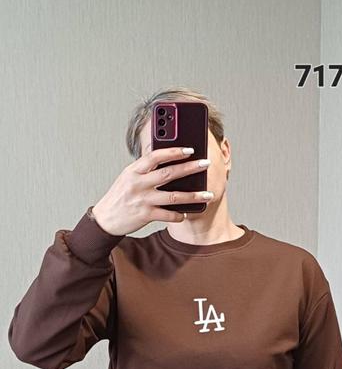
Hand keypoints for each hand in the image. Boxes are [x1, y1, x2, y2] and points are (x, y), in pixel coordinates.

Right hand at [92, 146, 211, 235]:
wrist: (105, 219)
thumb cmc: (120, 196)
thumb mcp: (128, 177)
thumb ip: (145, 169)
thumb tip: (167, 159)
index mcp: (134, 170)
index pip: (155, 156)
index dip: (173, 151)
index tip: (189, 149)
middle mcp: (138, 183)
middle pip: (169, 173)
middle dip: (190, 168)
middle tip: (205, 164)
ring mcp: (142, 200)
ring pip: (173, 196)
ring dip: (193, 195)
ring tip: (208, 194)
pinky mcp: (145, 216)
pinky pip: (168, 215)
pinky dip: (179, 215)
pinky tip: (186, 214)